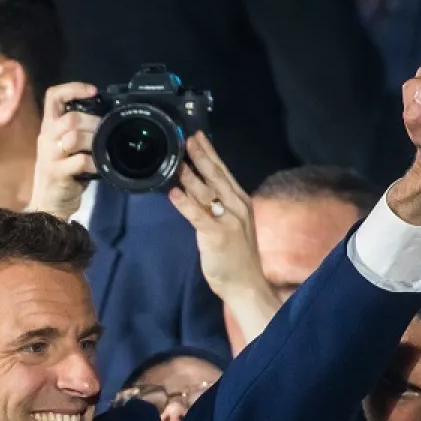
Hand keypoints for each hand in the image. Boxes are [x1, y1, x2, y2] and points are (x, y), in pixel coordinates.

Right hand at [27, 82, 99, 219]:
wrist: (48, 206)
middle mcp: (46, 138)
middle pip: (69, 117)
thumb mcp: (65, 150)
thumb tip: (104, 122)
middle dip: (93, 121)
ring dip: (94, 140)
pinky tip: (99, 167)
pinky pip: (80, 161)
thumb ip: (77, 134)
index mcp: (48, 129)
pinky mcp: (57, 173)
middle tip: (105, 131)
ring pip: (74, 136)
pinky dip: (94, 162)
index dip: (73, 89)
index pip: (53, 97)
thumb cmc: (61, 177)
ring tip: (103, 148)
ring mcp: (50, 156)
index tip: (93, 91)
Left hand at [168, 133, 272, 301]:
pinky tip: (173, 193)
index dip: (210, 153)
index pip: (224, 171)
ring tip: (176, 162)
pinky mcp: (217, 236)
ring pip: (206, 192)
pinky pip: (197, 215)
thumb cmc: (238, 256)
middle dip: (200, 156)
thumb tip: (199, 189)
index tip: (198, 136)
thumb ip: (220, 206)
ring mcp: (228, 221)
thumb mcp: (234, 224)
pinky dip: (184, 202)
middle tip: (186, 140)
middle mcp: (237, 207)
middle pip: (216, 176)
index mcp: (241, 202)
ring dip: (189, 176)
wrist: (247, 283)